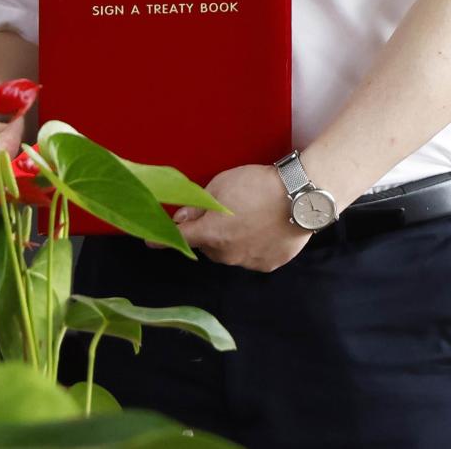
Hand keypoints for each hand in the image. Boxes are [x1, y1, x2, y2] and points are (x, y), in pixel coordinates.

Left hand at [173, 164, 311, 271]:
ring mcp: (248, 262)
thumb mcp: (220, 185)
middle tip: (223, 212)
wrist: (300, 197)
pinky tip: (264, 227)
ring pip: (230, 253)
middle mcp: (227, 254)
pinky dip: (252, 245)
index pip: (180, 239)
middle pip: (208, 246)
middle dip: (209, 232)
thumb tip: (182, 219)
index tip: (151, 242)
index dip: (163, 239)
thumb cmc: (257, 185)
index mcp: (211, 234)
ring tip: (249, 217)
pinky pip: (251, 256)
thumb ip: (197, 206)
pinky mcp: (268, 265)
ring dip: (231, 240)